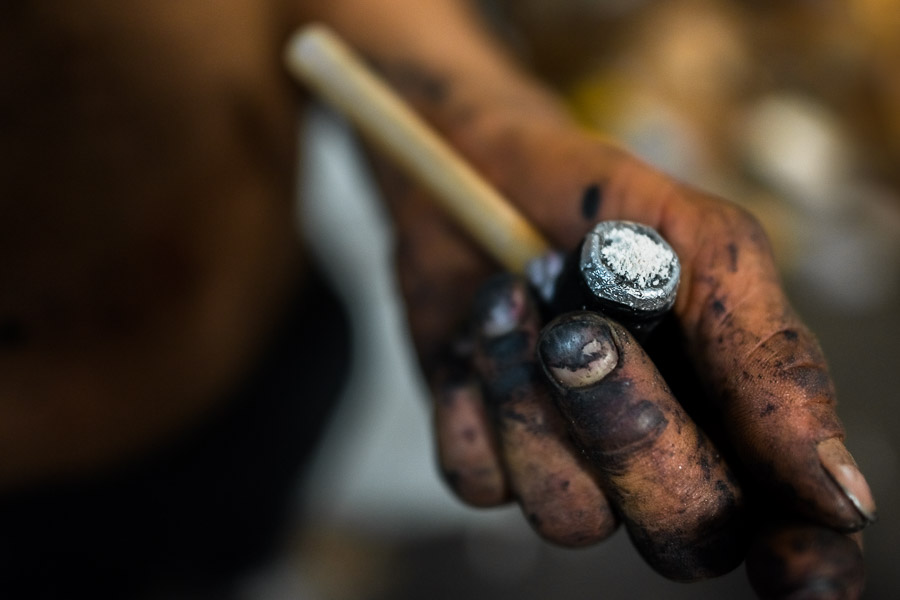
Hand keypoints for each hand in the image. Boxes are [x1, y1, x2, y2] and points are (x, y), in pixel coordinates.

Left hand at [376, 123, 872, 594]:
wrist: (478, 167)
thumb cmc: (600, 204)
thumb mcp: (703, 246)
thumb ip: (768, 356)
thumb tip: (841, 491)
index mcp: (731, 410)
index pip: (784, 523)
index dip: (807, 565)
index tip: (799, 575)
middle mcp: (656, 456)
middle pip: (682, 534)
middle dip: (635, 436)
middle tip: (583, 333)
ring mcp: (567, 465)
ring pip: (570, 519)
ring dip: (534, 402)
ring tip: (512, 298)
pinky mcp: (486, 455)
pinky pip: (479, 482)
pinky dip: (473, 398)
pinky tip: (479, 328)